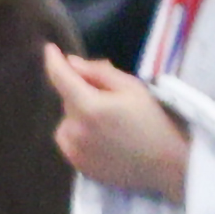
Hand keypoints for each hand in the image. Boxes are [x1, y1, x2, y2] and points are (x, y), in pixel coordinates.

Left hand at [44, 45, 189, 198]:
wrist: (164, 163)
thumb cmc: (152, 121)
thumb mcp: (131, 88)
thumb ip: (98, 72)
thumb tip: (71, 63)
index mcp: (89, 107)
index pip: (61, 78)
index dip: (53, 61)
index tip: (50, 49)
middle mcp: (75, 130)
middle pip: (68, 99)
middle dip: (83, 91)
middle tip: (113, 99)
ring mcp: (72, 150)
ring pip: (67, 120)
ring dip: (81, 114)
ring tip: (112, 122)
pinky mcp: (75, 164)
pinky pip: (69, 139)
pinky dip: (80, 133)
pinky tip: (105, 137)